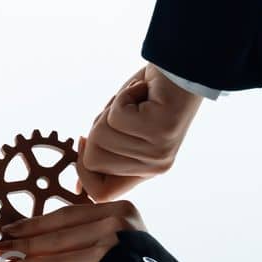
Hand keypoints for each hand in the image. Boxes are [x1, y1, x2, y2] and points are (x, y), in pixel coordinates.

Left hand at [0, 200, 144, 261]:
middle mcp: (114, 227)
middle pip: (55, 237)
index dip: (32, 224)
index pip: (64, 216)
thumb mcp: (125, 236)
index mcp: (118, 210)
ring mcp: (109, 254)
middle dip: (23, 246)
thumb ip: (91, 233)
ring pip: (54, 261)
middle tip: (0, 251)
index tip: (9, 230)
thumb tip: (38, 241)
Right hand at [78, 64, 203, 200]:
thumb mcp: (122, 131)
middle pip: (93, 161)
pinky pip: (117, 116)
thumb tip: (77, 189)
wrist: (184, 67)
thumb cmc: (149, 97)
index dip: (83, 172)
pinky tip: (142, 90)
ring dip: (113, 108)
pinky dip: (124, 95)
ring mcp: (158, 152)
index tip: (87, 140)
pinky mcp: (159, 131)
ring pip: (101, 136)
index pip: (102, 195)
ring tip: (137, 99)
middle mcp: (154, 168)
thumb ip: (104, 155)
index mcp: (145, 171)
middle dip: (96, 129)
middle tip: (124, 111)